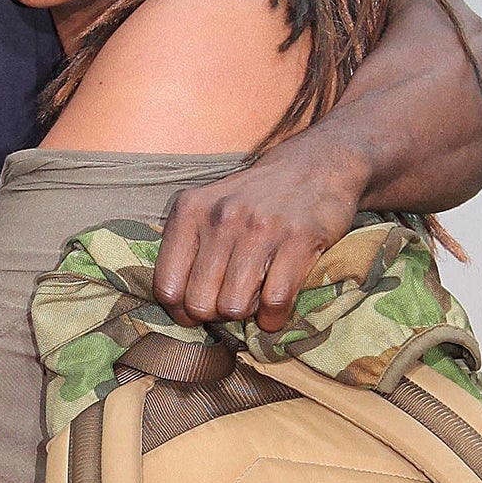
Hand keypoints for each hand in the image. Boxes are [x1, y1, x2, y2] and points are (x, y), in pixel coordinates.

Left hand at [152, 134, 368, 331]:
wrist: (316, 166)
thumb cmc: (255, 197)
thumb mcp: (208, 206)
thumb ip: (187, 247)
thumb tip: (176, 306)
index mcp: (190, 209)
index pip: (166, 286)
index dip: (179, 310)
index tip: (195, 309)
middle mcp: (221, 217)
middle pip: (199, 304)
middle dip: (214, 315)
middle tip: (230, 301)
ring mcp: (261, 228)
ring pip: (234, 307)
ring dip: (246, 313)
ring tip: (254, 296)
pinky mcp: (300, 239)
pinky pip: (274, 303)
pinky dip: (273, 317)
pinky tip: (274, 306)